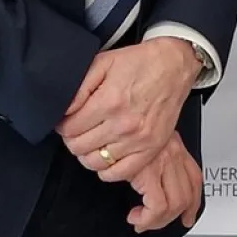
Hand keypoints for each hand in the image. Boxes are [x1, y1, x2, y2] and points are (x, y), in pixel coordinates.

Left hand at [58, 38, 203, 183]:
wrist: (174, 66)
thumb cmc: (140, 63)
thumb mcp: (103, 63)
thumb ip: (79, 87)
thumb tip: (62, 109)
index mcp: (109, 101)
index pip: (69, 128)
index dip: (63, 124)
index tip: (68, 120)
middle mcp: (124, 124)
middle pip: (79, 147)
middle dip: (73, 138)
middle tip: (79, 129)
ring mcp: (138, 139)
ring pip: (95, 162)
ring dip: (87, 153)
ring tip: (92, 141)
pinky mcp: (151, 148)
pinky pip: (120, 173)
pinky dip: (108, 169)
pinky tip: (107, 155)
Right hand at [126, 133, 202, 232]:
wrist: (110, 119)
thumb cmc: (125, 129)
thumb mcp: (145, 140)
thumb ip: (153, 156)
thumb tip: (153, 183)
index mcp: (175, 148)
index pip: (195, 179)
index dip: (194, 203)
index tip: (188, 216)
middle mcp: (173, 154)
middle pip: (187, 195)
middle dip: (173, 217)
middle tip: (156, 222)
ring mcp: (162, 163)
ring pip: (174, 204)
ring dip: (158, 220)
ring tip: (142, 220)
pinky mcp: (147, 173)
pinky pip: (157, 206)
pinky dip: (147, 218)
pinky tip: (135, 216)